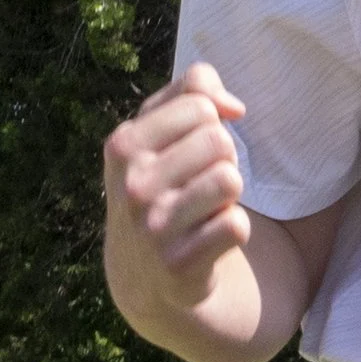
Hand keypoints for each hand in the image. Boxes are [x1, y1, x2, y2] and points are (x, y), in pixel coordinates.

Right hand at [102, 62, 248, 309]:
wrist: (143, 271)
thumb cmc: (162, 183)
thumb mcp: (159, 131)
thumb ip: (193, 90)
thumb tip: (233, 107)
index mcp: (123, 145)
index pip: (200, 106)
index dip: (209, 125)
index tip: (191, 150)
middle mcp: (132, 186)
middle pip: (218, 141)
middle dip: (223, 159)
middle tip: (200, 183)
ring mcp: (153, 228)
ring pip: (230, 180)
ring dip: (229, 194)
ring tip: (205, 208)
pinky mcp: (180, 264)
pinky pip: (237, 226)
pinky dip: (233, 230)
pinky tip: (209, 239)